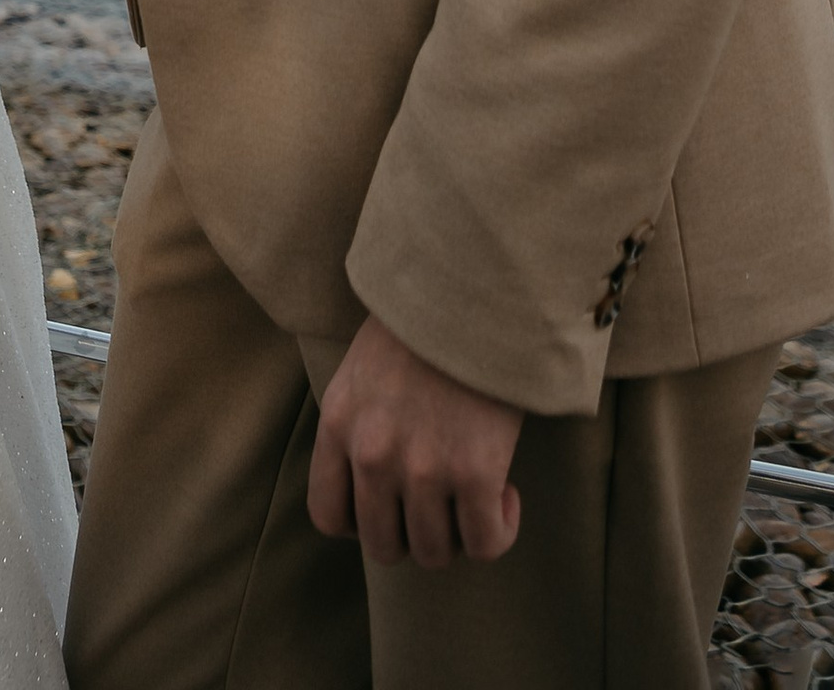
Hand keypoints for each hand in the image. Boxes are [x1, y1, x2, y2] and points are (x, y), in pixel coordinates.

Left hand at [308, 315, 521, 570]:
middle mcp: (373, 454)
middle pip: (384, 546)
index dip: (362, 525)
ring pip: (434, 553)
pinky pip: (485, 544)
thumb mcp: (362, 368)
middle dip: (414, 532)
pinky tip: (506, 496)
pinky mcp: (477, 472)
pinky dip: (498, 531)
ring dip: (458, 534)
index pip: (328, 516)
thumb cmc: (424, 320)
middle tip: (441, 501)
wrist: (473, 281)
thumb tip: (372, 481)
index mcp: (338, 424)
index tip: (393, 505)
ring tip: (475, 495)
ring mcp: (423, 468)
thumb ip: (359, 424)